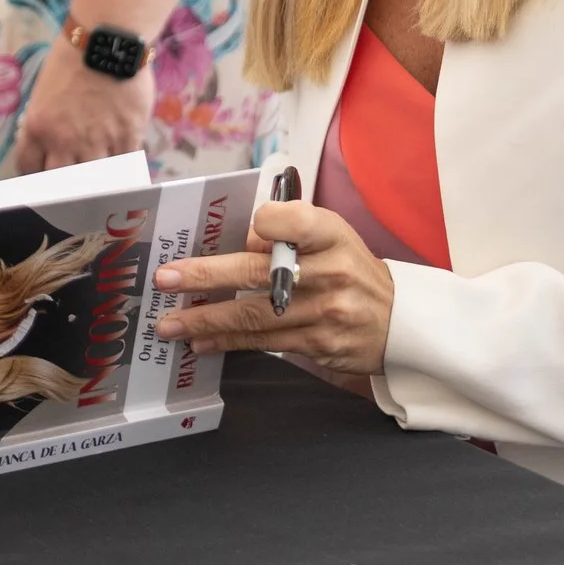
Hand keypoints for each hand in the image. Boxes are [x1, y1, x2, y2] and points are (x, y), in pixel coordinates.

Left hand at [14, 39, 151, 174]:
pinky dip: (122, 165)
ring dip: (95, 175)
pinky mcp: (127, 138)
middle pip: (59, 181)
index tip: (43, 168)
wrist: (107, 40)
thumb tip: (50, 140)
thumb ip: (45, 121)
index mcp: (38, 127)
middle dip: (63, 180)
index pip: (28, 166)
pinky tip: (121, 160)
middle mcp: (65, 142)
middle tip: (71, 176)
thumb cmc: (72, 57)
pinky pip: (124, 166)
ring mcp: (98, 143)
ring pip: (94, 179)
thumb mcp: (44, 91)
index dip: (35, 170)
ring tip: (99, 170)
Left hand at [153, 201, 395, 377]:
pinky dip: (227, 341)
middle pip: (259, 273)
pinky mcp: (317, 344)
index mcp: (332, 235)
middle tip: (166, 279)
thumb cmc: (350, 269)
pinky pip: (263, 342)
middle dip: (206, 276)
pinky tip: (200, 341)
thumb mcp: (331, 238)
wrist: (398, 320)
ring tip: (169, 322)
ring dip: (206, 319)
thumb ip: (288, 232)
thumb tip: (237, 240)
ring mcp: (324, 313)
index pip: (296, 220)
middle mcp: (330, 273)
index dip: (267, 222)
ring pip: (254, 316)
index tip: (240, 229)